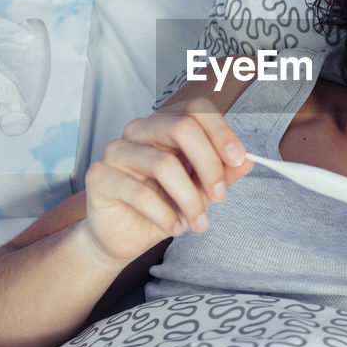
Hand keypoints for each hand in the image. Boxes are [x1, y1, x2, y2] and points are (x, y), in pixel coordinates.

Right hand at [83, 97, 249, 263]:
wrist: (123, 237)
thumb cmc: (161, 207)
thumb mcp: (199, 192)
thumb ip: (221, 175)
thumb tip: (247, 161)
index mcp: (165, 125)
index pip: (196, 110)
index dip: (220, 131)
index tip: (238, 159)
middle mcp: (139, 130)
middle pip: (181, 127)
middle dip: (209, 164)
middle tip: (220, 195)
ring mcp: (116, 150)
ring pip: (164, 165)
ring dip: (189, 199)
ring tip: (198, 222)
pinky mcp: (99, 176)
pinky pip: (140, 193)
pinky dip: (165, 215)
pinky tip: (175, 228)